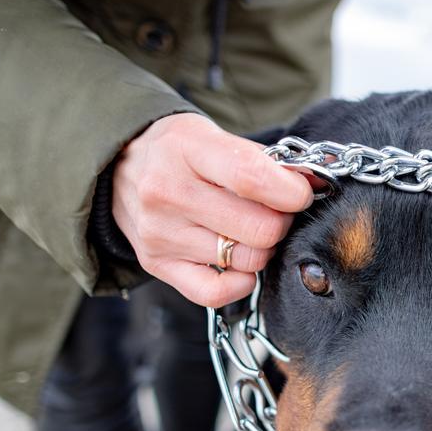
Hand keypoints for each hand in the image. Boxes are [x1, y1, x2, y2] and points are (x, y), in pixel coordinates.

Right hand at [112, 113, 312, 306]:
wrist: (118, 166)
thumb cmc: (181, 153)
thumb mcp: (216, 137)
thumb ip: (265, 162)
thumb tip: (313, 185)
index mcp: (186, 149)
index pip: (253, 178)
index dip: (292, 192)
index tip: (302, 194)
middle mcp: (168, 192)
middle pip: (259, 228)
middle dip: (280, 223)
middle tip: (274, 214)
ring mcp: (160, 233)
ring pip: (246, 260)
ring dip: (262, 249)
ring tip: (249, 231)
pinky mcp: (157, 264)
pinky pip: (215, 293)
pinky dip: (240, 282)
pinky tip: (240, 264)